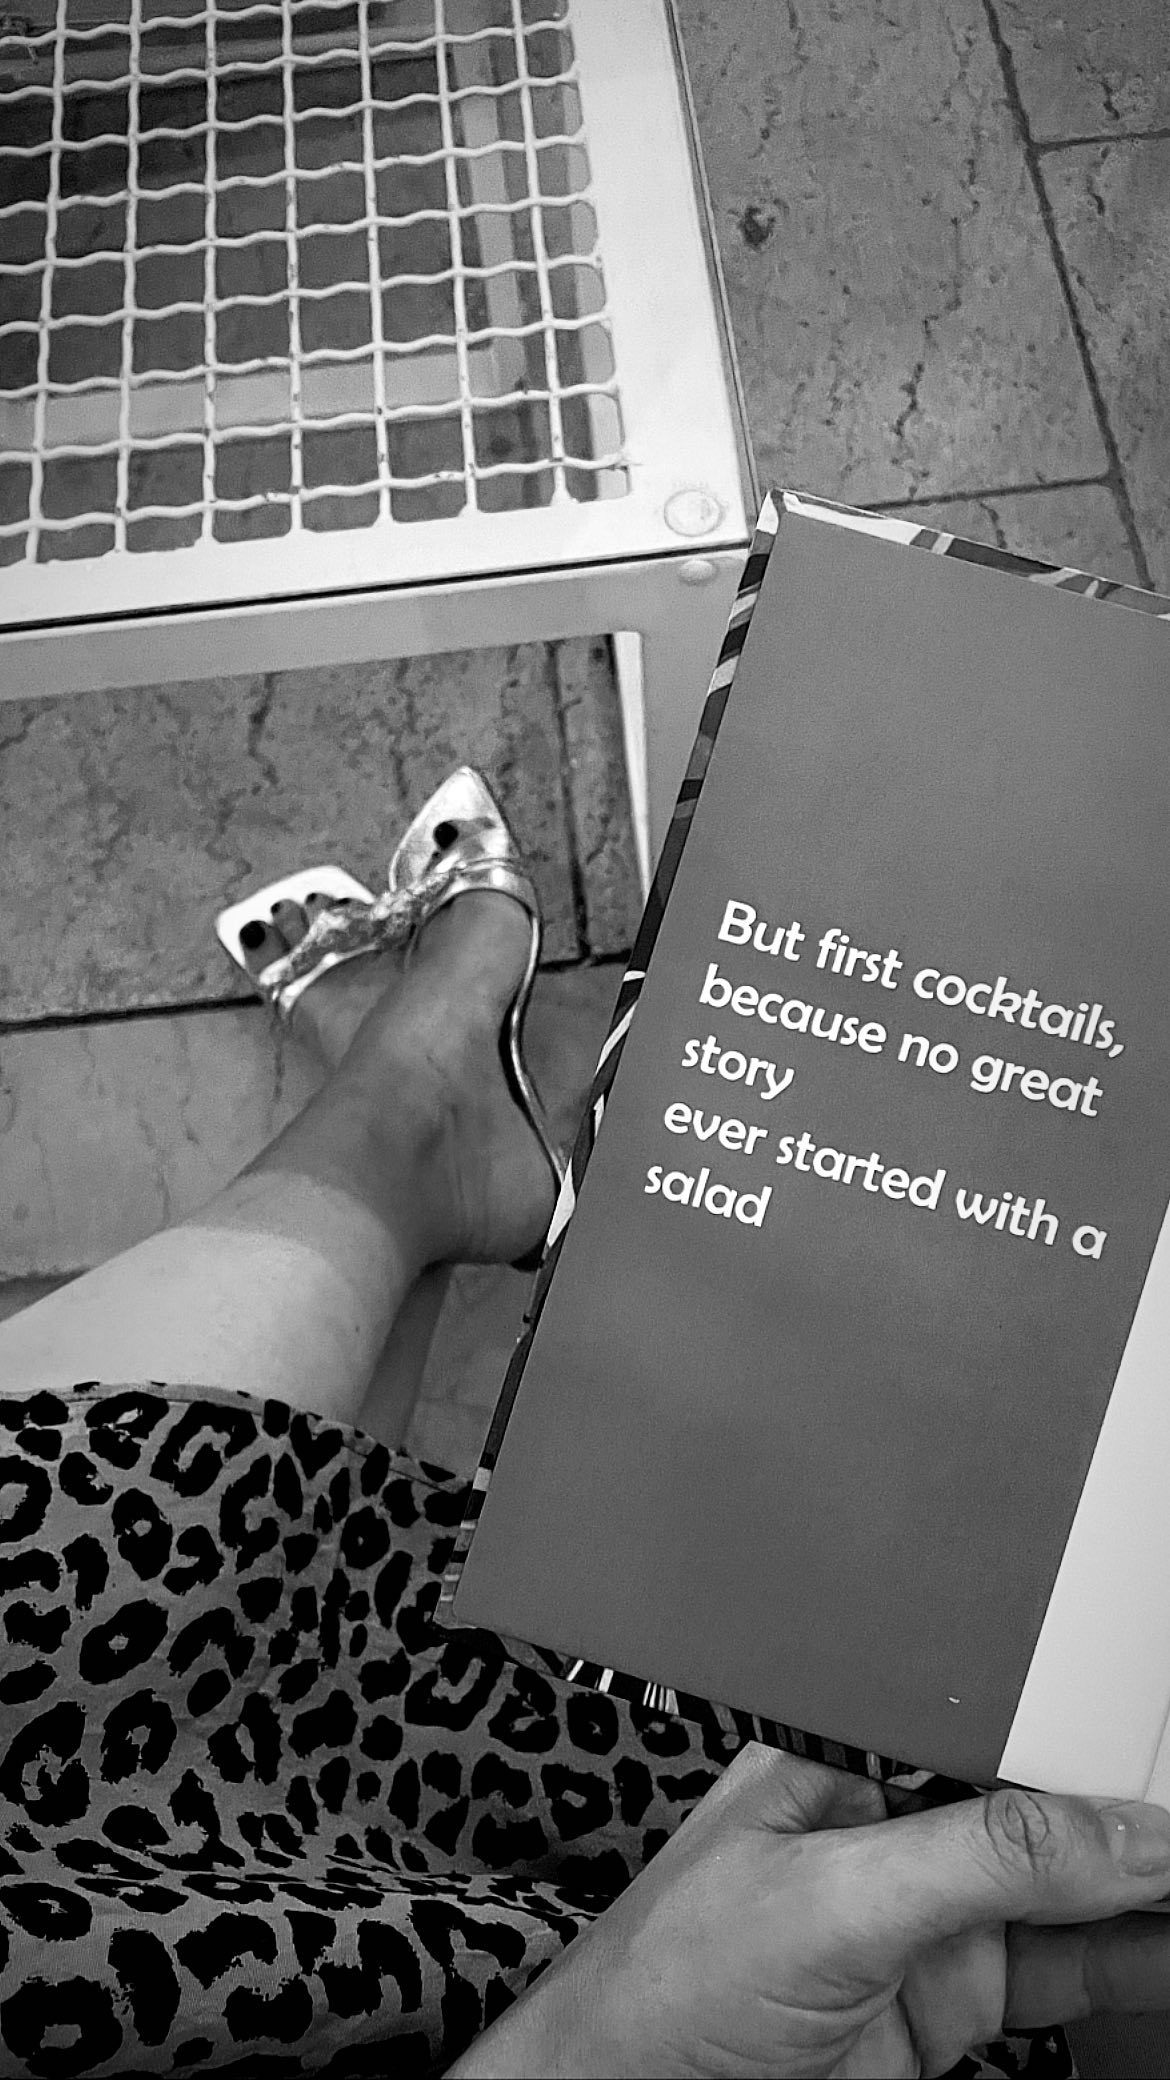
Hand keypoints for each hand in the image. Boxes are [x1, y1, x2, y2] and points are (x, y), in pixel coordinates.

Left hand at [449, 1741, 1169, 2077]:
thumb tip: (1108, 1831)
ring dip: (1141, 1887)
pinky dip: (1128, 1961)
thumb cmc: (666, 1985)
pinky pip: (1061, 1971)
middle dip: (1122, 1810)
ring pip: (1066, 1893)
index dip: (1072, 1731)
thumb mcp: (831, 1898)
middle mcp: (890, 1831)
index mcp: (843, 1760)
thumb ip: (974, 1857)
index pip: (985, 1724)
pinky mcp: (947, 2004)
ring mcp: (923, 1921)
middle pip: (1037, 1804)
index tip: (1145, 1750)